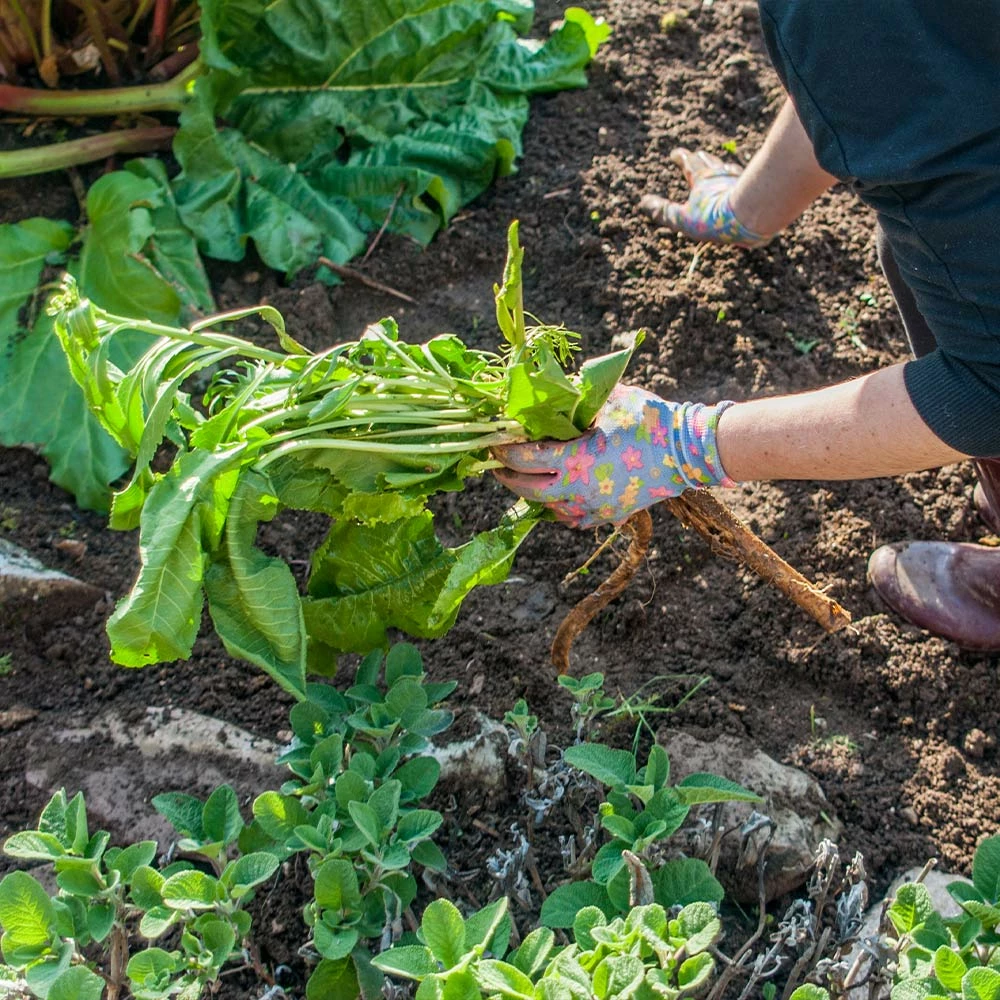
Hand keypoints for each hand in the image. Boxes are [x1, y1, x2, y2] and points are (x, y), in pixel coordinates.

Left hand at [493, 385, 733, 527]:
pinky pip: (574, 518)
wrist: (689, 452)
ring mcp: (595, 507)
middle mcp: (580, 490)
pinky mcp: (609, 515)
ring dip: (532, 495)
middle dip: (508, 477)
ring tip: (522, 479)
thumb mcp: (612, 399)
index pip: (525, 460)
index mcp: (576, 461)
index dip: (504, 452)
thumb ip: (580, 396)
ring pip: (550, 509)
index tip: (493, 443)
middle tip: (496, 465)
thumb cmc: (651, 421)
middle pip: (529, 490)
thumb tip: (555, 387)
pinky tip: (555, 496)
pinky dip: (559, 508)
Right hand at [639, 148, 770, 246]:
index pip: (688, 162)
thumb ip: (663, 212)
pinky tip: (741, 182)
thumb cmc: (714, 217)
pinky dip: (738, 178)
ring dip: (719, 165)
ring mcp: (738, 179)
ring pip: (726, 167)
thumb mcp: (682, 219)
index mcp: (701, 179)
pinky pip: (744, 179)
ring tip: (719, 166)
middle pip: (709, 161)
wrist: (750, 214)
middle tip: (697, 155)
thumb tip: (643, 202)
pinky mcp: (754, 188)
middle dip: (700, 158)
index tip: (675, 153)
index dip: (681, 157)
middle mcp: (719, 174)